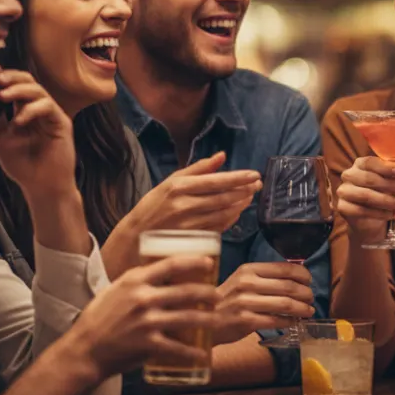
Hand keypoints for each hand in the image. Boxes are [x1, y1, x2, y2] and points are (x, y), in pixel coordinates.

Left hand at [0, 71, 74, 197]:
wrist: (41, 186)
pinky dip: (31, 109)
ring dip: (19, 90)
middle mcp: (39, 109)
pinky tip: (19, 120)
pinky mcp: (61, 122)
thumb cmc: (22, 165)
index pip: (16, 86)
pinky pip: (48, 106)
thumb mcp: (0, 138)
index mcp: (24, 111)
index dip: (3, 79)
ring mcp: (51, 114)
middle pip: (29, 81)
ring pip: (38, 90)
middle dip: (12, 77)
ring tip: (2, 96)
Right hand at [68, 255, 220, 379]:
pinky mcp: (148, 344)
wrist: (83, 349)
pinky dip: (193, 352)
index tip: (210, 263)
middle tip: (219, 295)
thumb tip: (160, 272)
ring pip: (188, 317)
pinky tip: (204, 353)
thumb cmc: (98, 319)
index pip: (171, 264)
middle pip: (186, 291)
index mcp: (134, 280)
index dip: (194, 262)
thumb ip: (138, 282)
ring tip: (220, 320)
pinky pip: (178, 348)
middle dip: (208, 293)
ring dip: (209, 320)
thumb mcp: (116, 290)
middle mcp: (142, 298)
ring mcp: (146, 321)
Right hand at [132, 152, 260, 233]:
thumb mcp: (171, 181)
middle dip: (244, 190)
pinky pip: (218, 227)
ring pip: (224, 213)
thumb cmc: (154, 205)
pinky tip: (238, 211)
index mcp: (179, 187)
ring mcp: (189, 224)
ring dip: (241, 204)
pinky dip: (231, 218)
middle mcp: (184, 205)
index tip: (254, 174)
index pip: (215, 181)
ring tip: (250, 195)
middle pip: (223, 197)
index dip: (238, 178)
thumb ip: (198, 168)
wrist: (136, 235)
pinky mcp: (192, 238)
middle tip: (258, 184)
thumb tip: (221, 156)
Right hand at [213, 261, 314, 343]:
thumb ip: (264, 277)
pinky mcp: (245, 321)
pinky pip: (276, 320)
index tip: (309, 281)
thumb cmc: (227, 300)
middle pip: (289, 286)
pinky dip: (289, 321)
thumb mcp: (242, 281)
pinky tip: (293, 321)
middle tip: (311, 298)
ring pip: (285, 304)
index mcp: (248, 269)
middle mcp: (246, 283)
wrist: (203, 320)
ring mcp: (244, 303)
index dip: (303, 274)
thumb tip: (296, 275)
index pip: (285, 268)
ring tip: (308, 311)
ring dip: (302, 308)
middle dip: (306, 293)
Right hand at [336, 156, 394, 241]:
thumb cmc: (381, 193)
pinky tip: (393, 214)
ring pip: (366, 195)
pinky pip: (362, 211)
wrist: (369, 217)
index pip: (370, 162)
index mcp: (360, 164)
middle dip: (391, 185)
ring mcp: (343, 191)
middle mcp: (349, 175)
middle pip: (369, 179)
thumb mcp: (391, 182)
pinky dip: (380, 213)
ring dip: (387, 200)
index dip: (386, 167)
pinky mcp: (342, 207)